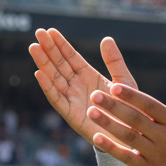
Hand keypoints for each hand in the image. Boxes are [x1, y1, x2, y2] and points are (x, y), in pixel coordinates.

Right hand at [28, 29, 136, 143]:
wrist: (132, 135)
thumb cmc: (129, 109)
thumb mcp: (124, 81)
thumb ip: (114, 61)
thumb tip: (106, 38)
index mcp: (89, 76)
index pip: (71, 57)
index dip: (61, 44)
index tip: (50, 30)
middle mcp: (77, 86)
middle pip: (59, 64)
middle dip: (48, 49)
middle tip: (38, 32)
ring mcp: (73, 99)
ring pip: (54, 78)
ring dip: (44, 63)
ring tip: (34, 48)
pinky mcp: (71, 114)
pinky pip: (57, 99)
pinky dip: (48, 87)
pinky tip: (39, 73)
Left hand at [87, 66, 165, 165]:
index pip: (150, 106)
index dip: (132, 96)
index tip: (114, 86)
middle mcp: (165, 137)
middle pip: (136, 120)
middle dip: (114, 107)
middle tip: (94, 95)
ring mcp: (156, 154)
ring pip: (129, 137)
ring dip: (108, 124)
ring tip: (91, 112)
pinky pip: (127, 157)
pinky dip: (112, 148)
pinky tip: (96, 137)